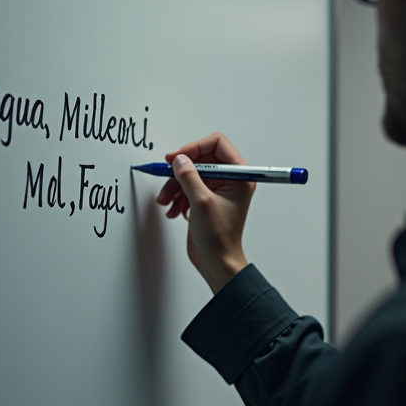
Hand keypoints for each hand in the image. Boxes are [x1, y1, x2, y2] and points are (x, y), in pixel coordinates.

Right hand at [156, 133, 252, 292]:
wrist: (217, 262)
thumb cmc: (219, 238)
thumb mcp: (201, 203)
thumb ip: (189, 177)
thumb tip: (179, 159)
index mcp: (239, 176)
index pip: (217, 144)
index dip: (194, 148)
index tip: (177, 158)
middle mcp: (230, 179)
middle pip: (200, 158)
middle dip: (180, 170)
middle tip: (166, 176)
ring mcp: (216, 189)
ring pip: (190, 173)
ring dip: (174, 185)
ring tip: (166, 200)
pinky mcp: (204, 199)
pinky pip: (186, 187)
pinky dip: (177, 196)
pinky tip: (173, 210)